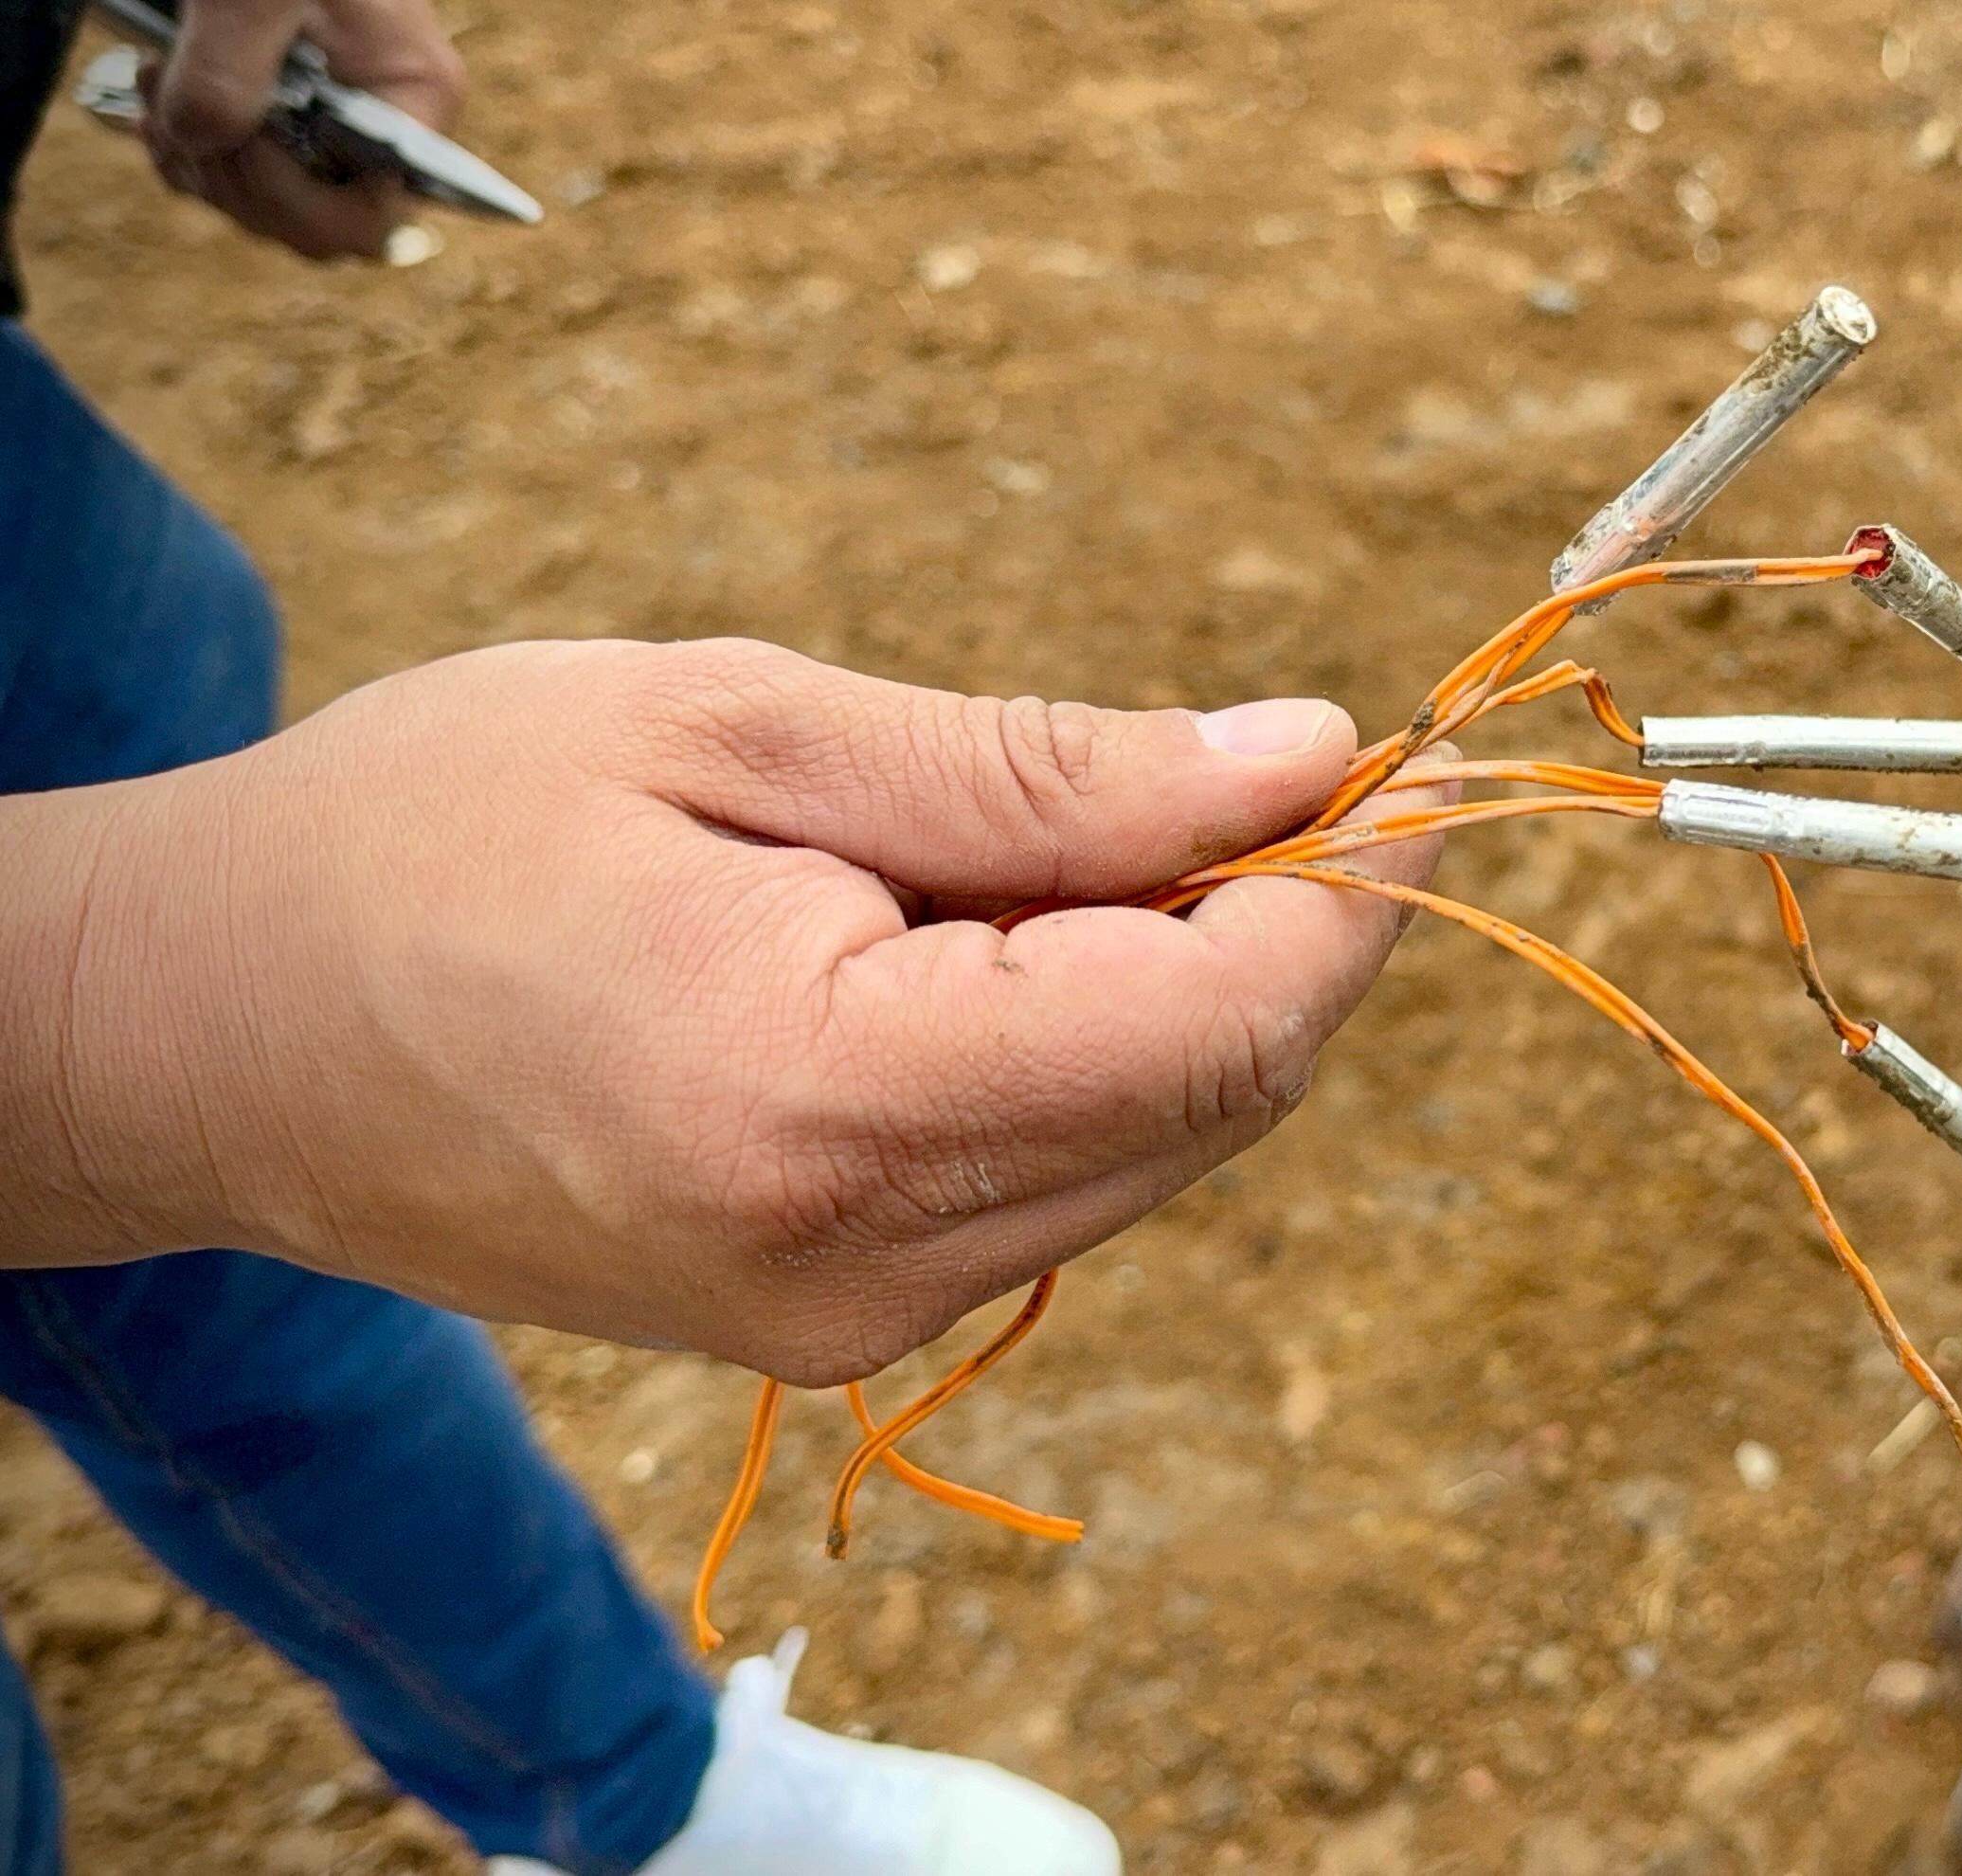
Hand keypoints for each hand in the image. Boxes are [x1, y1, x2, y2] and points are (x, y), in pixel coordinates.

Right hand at [0, 638, 1436, 1383]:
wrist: (206, 1029)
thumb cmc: (429, 830)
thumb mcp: (737, 728)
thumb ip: (1041, 774)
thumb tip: (1304, 763)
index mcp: (823, 1098)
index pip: (1215, 1020)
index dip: (1344, 889)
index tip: (1391, 757)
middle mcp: (857, 1259)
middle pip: (1219, 1097)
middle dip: (1290, 926)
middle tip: (1265, 764)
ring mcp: (845, 1318)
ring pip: (1158, 1145)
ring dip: (1193, 984)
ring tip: (1083, 832)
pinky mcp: (829, 1323)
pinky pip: (1057, 1181)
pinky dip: (1096, 1047)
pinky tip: (1007, 935)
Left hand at [134, 0, 464, 258]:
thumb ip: (228, 73)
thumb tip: (201, 144)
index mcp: (412, 100)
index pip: (375, 216)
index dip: (299, 207)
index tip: (240, 141)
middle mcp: (383, 125)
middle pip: (317, 225)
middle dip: (235, 184)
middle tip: (178, 114)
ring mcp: (333, 125)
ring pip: (269, 208)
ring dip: (199, 165)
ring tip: (162, 92)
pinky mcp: (284, 115)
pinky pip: (238, 176)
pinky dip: (187, 154)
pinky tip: (163, 105)